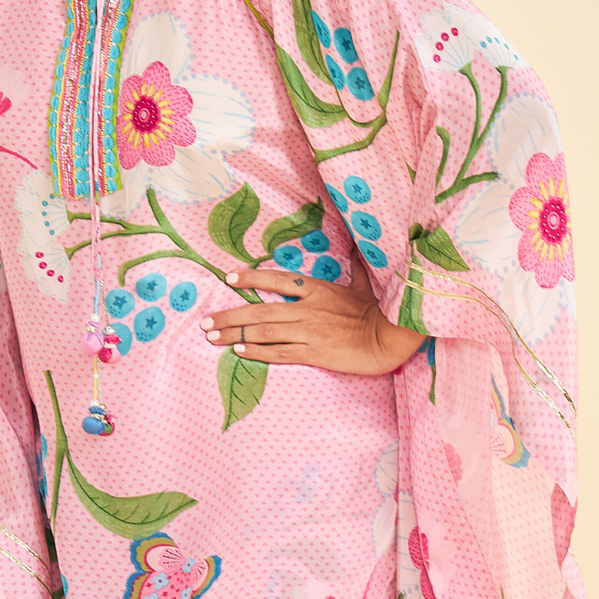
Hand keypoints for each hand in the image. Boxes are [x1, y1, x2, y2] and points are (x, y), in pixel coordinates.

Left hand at [201, 253, 425, 375]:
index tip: (229, 277)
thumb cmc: (381, 310)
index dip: (251, 278)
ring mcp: (308, 332)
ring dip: (234, 335)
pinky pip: (279, 353)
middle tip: (205, 321)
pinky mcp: (314, 354)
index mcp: (317, 289)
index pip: (277, 279)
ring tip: (212, 337)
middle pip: (259, 310)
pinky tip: (239, 352)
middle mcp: (307, 309)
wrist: (392, 337)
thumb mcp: (366, 283)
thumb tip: (357, 244)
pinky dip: (257, 352)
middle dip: (229, 316)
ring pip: (263, 332)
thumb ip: (356, 265)